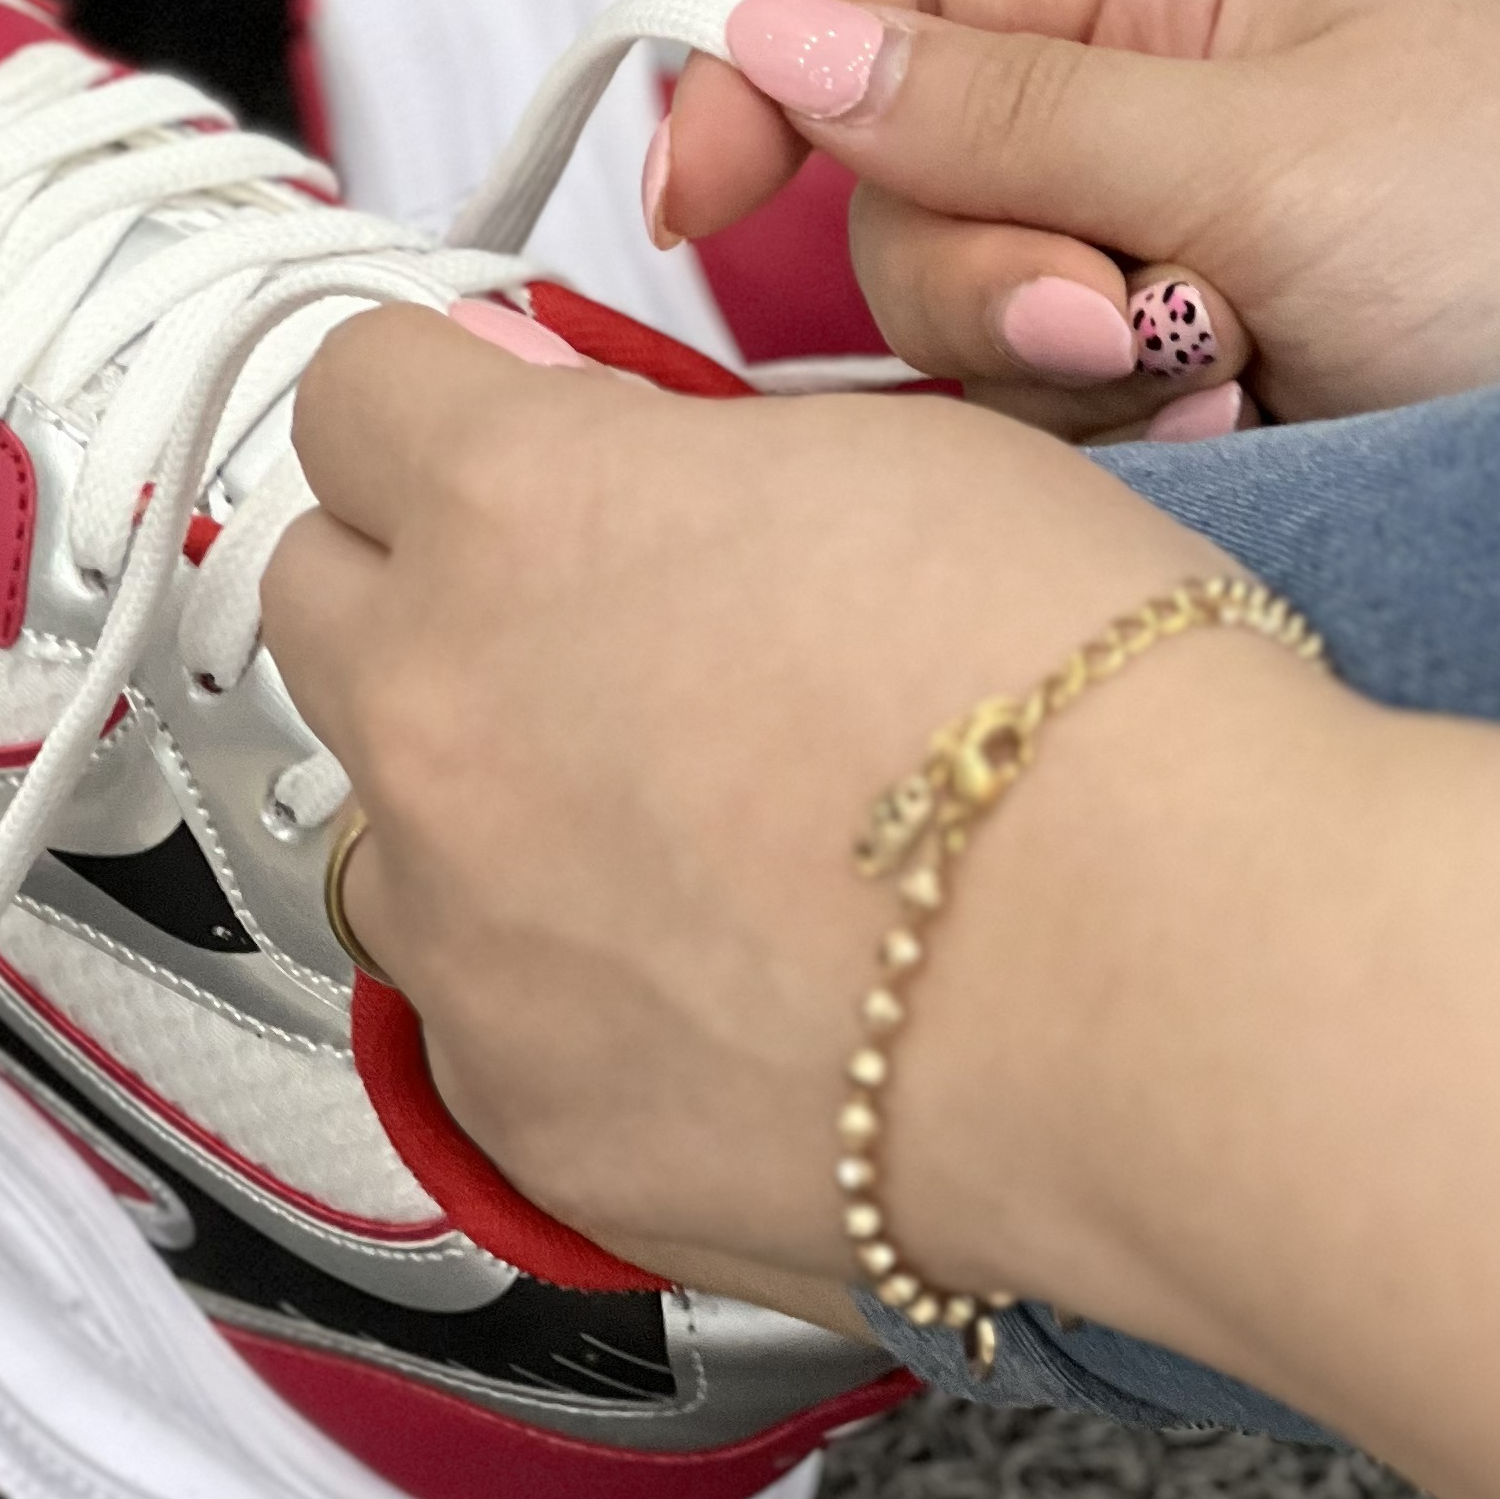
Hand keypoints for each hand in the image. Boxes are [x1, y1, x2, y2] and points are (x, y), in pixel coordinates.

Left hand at [261, 308, 1341, 1302]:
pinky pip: (477, 1016)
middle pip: (318, 596)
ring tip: (683, 835)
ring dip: (487, 806)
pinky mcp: (516, 1107)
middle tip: (582, 619)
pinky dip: (563, 992)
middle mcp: (437, 713)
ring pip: (385, 824)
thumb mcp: (892, 454)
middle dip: (426, 586)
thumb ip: (673, 445)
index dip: (444, 401)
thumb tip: (583, 435)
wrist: (1182, 989)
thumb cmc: (1091, 712)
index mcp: (517, 507)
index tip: (497, 426)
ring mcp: (459, 928)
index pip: (356, 390)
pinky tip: (722, 986)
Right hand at [649, 0, 1499, 432]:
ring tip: (1224, 394)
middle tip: (1116, 324)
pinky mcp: (1183, 428)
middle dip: (978, 271)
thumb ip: (1012, 105)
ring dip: (1060, 379)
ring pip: (963, 335)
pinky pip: (1044, 444)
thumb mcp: (1276, 142)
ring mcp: (1163, 289)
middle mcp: (1145, 138)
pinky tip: (1232, 454)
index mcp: (1171, 0)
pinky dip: (1113, 461)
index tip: (698, 190)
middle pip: (905, 188)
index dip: (774, 64)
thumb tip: (779, 40)